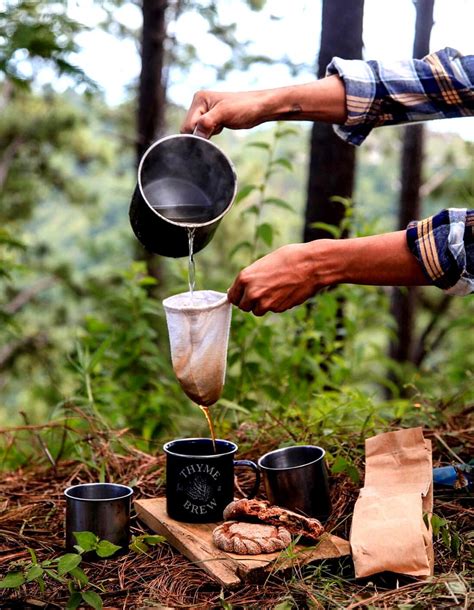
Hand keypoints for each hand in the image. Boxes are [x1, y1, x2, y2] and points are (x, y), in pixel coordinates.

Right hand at [180, 77, 347, 138]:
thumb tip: (194, 137)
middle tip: (218, 130)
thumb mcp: (224, 115)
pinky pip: (205, 132)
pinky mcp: (214, 118)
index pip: (187, 125)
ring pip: (198, 132)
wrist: (263, 107)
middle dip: (201, 135)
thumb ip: (206, 123)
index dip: (196, 135)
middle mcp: (200, 103)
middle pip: (190, 129)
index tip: (209, 136)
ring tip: (222, 127)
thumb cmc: (246, 108)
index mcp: (199, 98)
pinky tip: (223, 128)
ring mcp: (207, 111)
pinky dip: (211, 135)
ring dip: (207, 136)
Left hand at [227, 243, 326, 315]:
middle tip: (262, 292)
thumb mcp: (264, 264)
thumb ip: (251, 278)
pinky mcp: (279, 308)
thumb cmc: (289, 258)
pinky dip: (277, 304)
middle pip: (244, 307)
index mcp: (244, 278)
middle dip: (251, 302)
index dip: (239, 296)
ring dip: (263, 305)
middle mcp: (252, 293)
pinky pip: (273, 310)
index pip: (233, 297)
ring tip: (275, 290)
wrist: (311, 265)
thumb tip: (244, 290)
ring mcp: (265, 303)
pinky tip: (286, 291)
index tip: (244, 295)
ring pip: (258, 311)